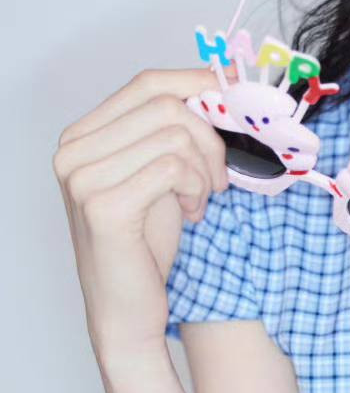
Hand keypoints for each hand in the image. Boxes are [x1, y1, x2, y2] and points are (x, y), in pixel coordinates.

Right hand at [53, 65, 233, 363]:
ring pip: (174, 134)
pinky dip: (196, 189)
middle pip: (165, 103)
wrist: (128, 312)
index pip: (146, 83)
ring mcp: (82, 178)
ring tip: (198, 200)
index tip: (233, 91)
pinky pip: (173, 167)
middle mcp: (72, 152)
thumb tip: (220, 82)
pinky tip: (191, 214)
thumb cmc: (145, 244)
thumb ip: (172, 130)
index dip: (195, 81)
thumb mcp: (158, 173)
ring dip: (203, 169)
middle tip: (219, 176)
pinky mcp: (103, 206)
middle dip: (209, 135)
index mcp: (81, 136)